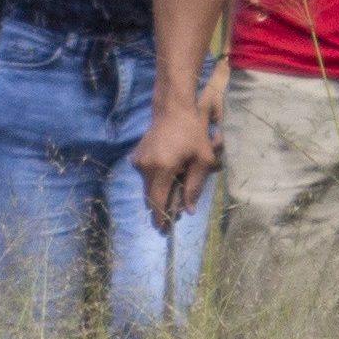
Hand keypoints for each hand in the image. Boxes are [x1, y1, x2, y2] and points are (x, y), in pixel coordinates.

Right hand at [134, 74, 220, 231]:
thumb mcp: (202, 159)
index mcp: (162, 168)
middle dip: (162, 205)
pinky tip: (170, 170)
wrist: (173, 108)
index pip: (157, 201)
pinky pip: (146, 176)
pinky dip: (156, 179)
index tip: (164, 230)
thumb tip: (187, 210)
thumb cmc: (192, 132)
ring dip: (160, 191)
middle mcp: (145, 167)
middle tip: (176, 210)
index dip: (160, 217)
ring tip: (177, 183)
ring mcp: (138, 161)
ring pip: (148, 187)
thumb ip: (195, 186)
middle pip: (151, 197)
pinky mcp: (137, 156)